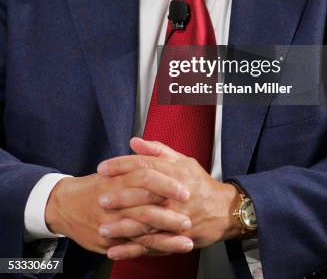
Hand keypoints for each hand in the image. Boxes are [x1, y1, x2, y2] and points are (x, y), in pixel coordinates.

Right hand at [45, 167, 192, 254]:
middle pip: (145, 207)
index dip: (167, 184)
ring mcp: (110, 224)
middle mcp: (113, 202)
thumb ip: (137, 159)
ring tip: (187, 237)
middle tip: (189, 216)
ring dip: (166, 235)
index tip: (185, 190)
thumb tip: (154, 149)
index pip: (145, 178)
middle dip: (169, 214)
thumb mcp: (115, 169)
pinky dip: (152, 249)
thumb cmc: (95, 186)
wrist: (64, 205)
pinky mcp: (108, 242)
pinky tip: (170, 249)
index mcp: (117, 180)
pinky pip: (133, 247)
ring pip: (141, 231)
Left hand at [96, 138, 241, 259]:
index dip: (122, 165)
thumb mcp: (183, 161)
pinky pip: (152, 245)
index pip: (145, 165)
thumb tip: (134, 142)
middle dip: (121, 196)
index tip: (103, 168)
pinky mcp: (176, 238)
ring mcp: (176, 219)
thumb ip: (157, 150)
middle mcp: (175, 195)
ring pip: (147, 223)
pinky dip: (132, 250)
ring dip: (123, 227)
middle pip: (145, 194)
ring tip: (103, 228)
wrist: (224, 210)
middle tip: (101, 198)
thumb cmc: (200, 183)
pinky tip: (115, 251)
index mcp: (175, 172)